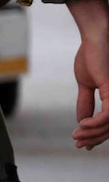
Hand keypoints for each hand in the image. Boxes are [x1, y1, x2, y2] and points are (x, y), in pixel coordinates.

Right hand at [68, 0, 108, 149]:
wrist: (96, 38)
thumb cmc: (92, 55)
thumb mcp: (86, 85)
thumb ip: (85, 103)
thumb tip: (81, 121)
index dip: (97, 136)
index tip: (82, 144)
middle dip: (94, 138)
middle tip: (77, 143)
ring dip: (91, 133)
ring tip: (76, 135)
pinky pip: (107, 116)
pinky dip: (94, 124)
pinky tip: (82, 125)